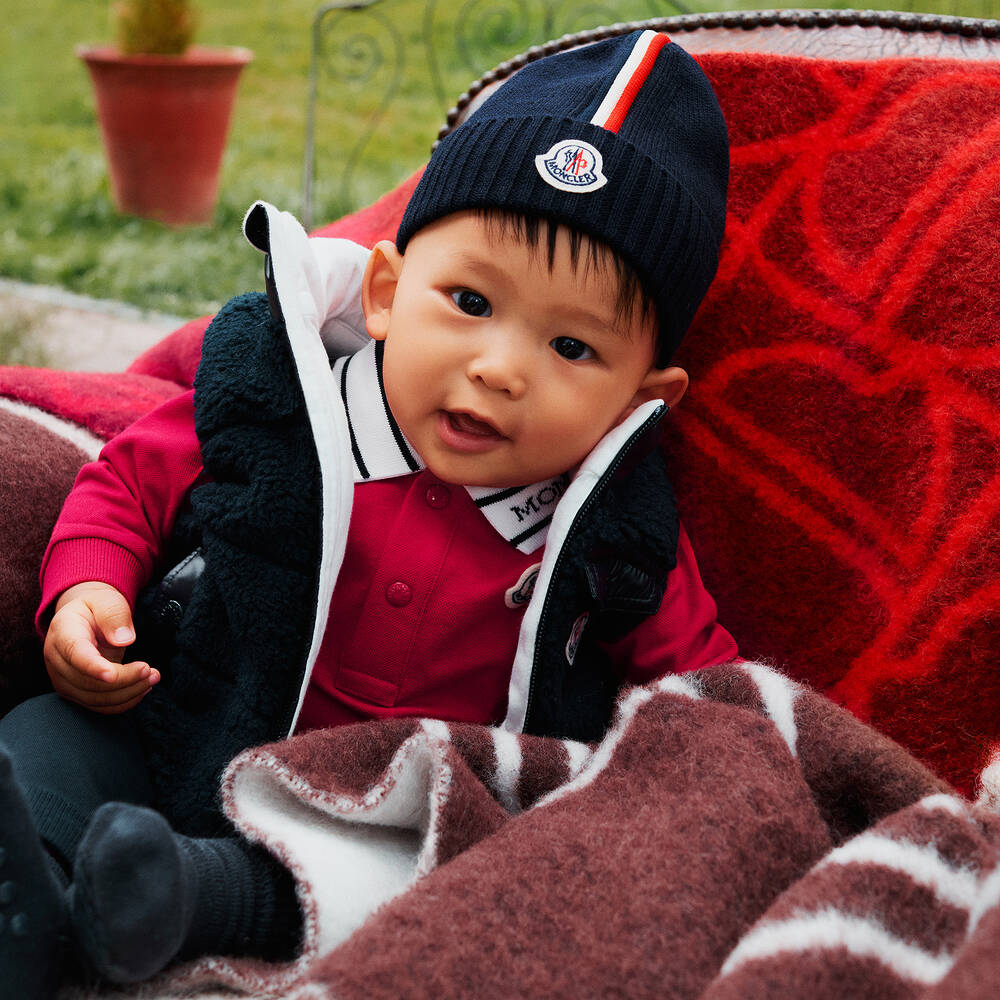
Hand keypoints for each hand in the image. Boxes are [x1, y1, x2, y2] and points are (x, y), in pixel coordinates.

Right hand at [43, 582, 159, 713]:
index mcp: (63, 632)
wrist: (84, 618)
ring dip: (127, 693)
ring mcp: (63, 678)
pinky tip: (142, 689)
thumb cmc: (97, 607)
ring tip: (153, 678)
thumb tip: (124, 639)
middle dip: (123, 680)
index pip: (75, 654)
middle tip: (152, 671)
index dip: (93, 667)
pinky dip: (122, 702)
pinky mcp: (75, 691)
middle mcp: (57, 659)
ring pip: (94, 698)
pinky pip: (98, 705)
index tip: (114, 674)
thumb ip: (114, 615)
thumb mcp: (107, 599)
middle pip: (87, 681)